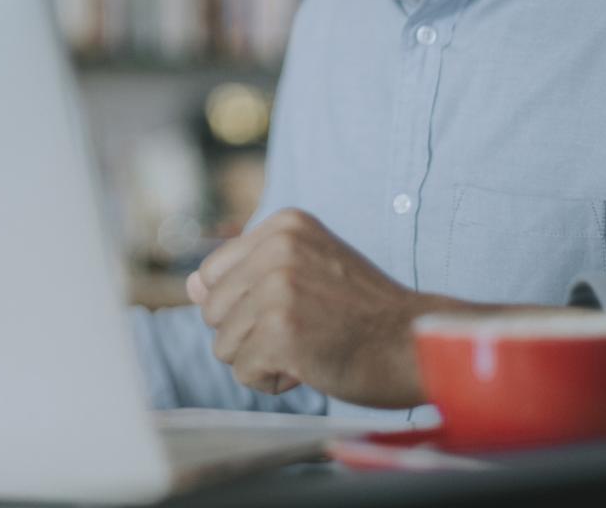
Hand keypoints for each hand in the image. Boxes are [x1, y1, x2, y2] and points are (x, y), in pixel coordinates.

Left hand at [186, 209, 461, 406]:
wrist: (415, 343)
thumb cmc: (362, 312)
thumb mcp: (307, 269)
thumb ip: (248, 272)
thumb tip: (190, 286)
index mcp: (284, 225)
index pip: (213, 273)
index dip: (244, 305)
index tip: (291, 307)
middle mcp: (278, 247)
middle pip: (213, 311)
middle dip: (250, 334)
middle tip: (303, 330)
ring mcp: (278, 287)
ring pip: (224, 344)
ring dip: (261, 358)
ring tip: (308, 345)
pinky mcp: (281, 331)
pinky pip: (243, 371)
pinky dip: (272, 379)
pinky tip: (310, 365)